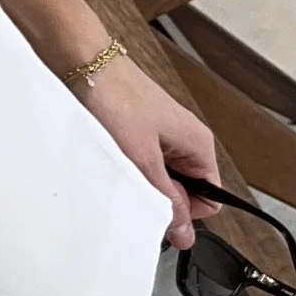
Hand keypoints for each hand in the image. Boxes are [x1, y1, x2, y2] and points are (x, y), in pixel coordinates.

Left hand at [81, 52, 217, 249]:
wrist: (85, 63)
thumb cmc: (116, 99)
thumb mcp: (143, 160)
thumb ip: (165, 198)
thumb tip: (185, 232)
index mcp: (199, 145)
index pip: (210, 199)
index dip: (185, 213)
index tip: (158, 213)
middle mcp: (186, 140)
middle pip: (185, 190)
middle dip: (161, 197)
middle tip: (134, 184)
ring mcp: (163, 135)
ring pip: (161, 177)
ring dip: (142, 182)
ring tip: (120, 167)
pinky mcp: (140, 131)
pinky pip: (143, 163)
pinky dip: (129, 167)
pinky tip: (112, 159)